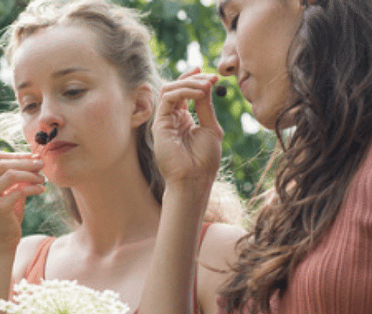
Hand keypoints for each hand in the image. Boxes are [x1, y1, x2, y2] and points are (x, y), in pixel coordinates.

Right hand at [0, 150, 44, 248]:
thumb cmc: (5, 215)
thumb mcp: (7, 192)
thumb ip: (16, 175)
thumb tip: (34, 158)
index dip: (15, 154)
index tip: (32, 157)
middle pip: (3, 164)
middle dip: (25, 162)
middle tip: (41, 164)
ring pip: (11, 175)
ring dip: (30, 174)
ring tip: (42, 178)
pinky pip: (20, 191)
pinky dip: (33, 188)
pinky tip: (41, 189)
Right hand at [153, 68, 223, 190]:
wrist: (194, 179)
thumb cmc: (204, 160)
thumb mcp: (210, 128)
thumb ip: (205, 107)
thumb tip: (206, 85)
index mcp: (183, 119)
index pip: (184, 93)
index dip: (194, 80)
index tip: (211, 75)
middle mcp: (171, 118)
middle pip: (175, 87)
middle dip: (194, 79)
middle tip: (211, 78)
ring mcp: (164, 121)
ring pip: (169, 89)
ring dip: (189, 83)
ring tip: (206, 86)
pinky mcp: (159, 124)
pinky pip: (167, 99)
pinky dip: (184, 92)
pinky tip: (199, 94)